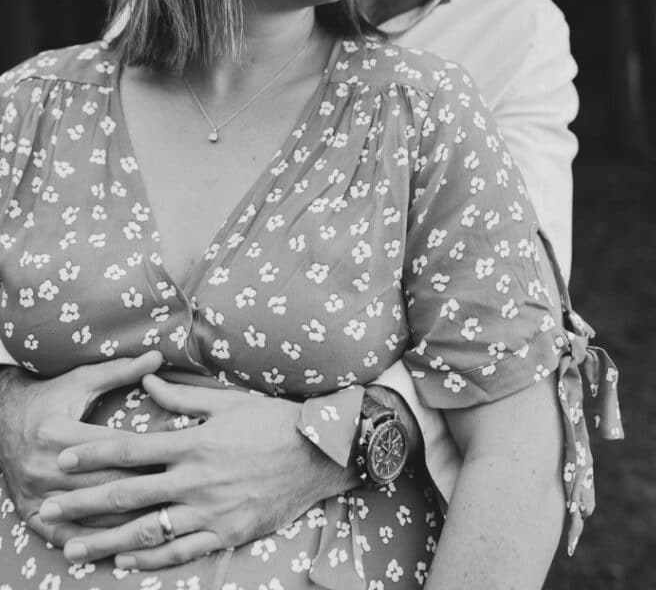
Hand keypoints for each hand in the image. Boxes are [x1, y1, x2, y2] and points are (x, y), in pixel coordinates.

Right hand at [0, 352, 162, 545]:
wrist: (3, 420)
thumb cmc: (50, 398)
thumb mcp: (81, 381)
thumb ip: (121, 371)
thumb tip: (157, 356)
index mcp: (57, 433)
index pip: (113, 449)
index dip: (148, 454)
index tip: (179, 458)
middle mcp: (44, 466)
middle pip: (105, 484)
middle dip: (145, 489)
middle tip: (180, 493)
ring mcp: (35, 494)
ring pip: (90, 514)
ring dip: (127, 520)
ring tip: (163, 520)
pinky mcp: (30, 514)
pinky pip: (67, 536)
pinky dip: (96, 540)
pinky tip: (123, 543)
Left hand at [40, 374, 356, 569]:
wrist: (320, 453)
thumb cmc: (274, 421)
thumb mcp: (228, 402)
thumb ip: (183, 397)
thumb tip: (147, 379)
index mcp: (194, 443)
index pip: (132, 449)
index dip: (94, 453)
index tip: (63, 457)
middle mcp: (196, 479)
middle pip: (129, 493)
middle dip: (84, 501)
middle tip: (49, 509)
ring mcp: (211, 511)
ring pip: (148, 530)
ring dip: (106, 540)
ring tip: (74, 549)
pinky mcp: (228, 533)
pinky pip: (182, 552)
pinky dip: (151, 560)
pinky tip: (125, 561)